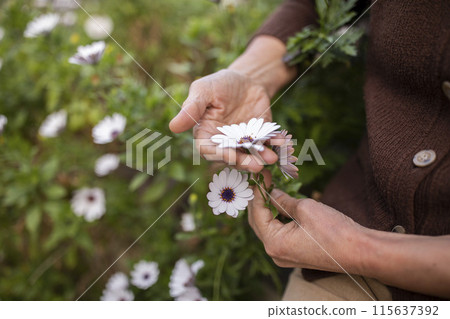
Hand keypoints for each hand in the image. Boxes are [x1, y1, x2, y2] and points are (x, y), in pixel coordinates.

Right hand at [169, 69, 277, 172]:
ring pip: (251, 155)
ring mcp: (244, 142)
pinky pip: (268, 144)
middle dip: (244, 162)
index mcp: (207, 134)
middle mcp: (225, 143)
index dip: (219, 155)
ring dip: (261, 158)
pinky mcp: (261, 138)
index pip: (209, 150)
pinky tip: (282, 143)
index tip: (230, 156)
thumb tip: (173, 127)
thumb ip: (191, 109)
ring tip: (272, 158)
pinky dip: (275, 145)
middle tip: (257, 165)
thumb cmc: (219, 83)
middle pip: (232, 157)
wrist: (247, 79)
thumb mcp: (204, 90)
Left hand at [248, 171, 365, 273]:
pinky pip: (280, 234)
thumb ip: (283, 201)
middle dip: (260, 200)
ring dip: (269, 208)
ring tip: (271, 188)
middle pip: (258, 222)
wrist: (359, 251)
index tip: (260, 174)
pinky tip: (282, 203)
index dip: (259, 191)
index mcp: (274, 243)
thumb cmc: (334, 230)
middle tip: (263, 180)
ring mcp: (284, 256)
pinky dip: (279, 218)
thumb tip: (271, 192)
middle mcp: (275, 253)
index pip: (257, 213)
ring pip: (268, 228)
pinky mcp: (294, 254)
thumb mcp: (305, 209)